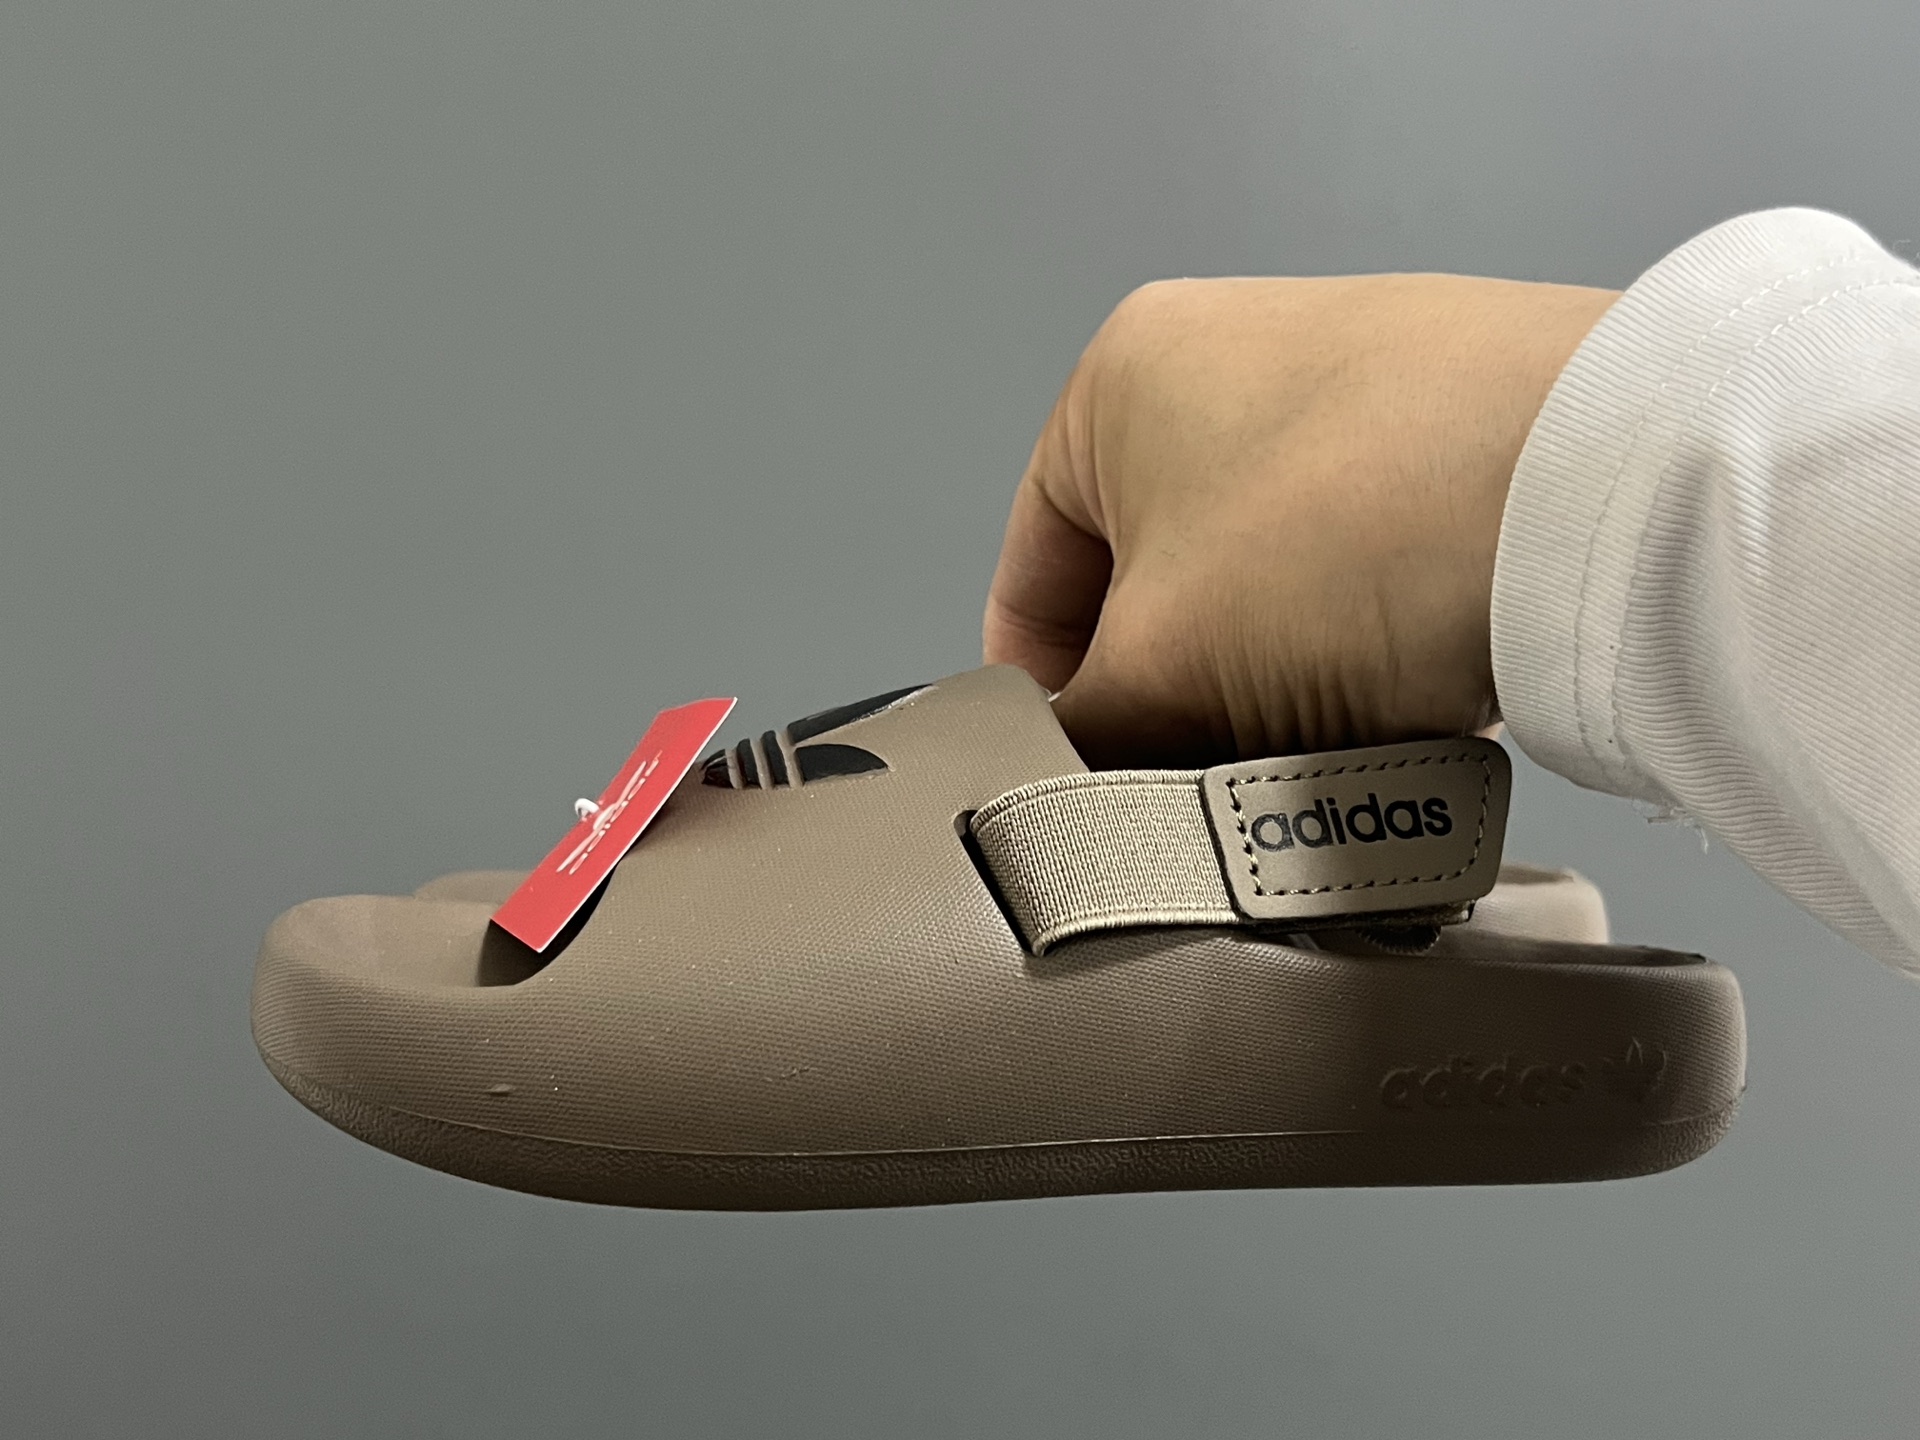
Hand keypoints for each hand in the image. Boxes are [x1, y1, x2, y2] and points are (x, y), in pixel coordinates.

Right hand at [984, 273, 1617, 766]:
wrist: (1601, 486)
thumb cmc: (1352, 533)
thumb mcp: (1163, 663)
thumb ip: (1084, 732)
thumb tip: (1071, 783)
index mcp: (1121, 376)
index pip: (1032, 577)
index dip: (1042, 701)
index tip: (1077, 788)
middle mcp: (1232, 358)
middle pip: (1154, 592)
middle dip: (1173, 700)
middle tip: (1200, 785)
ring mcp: (1356, 392)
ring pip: (1263, 595)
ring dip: (1271, 688)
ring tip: (1318, 746)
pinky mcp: (1458, 438)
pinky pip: (1363, 577)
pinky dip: (1361, 653)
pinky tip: (1397, 705)